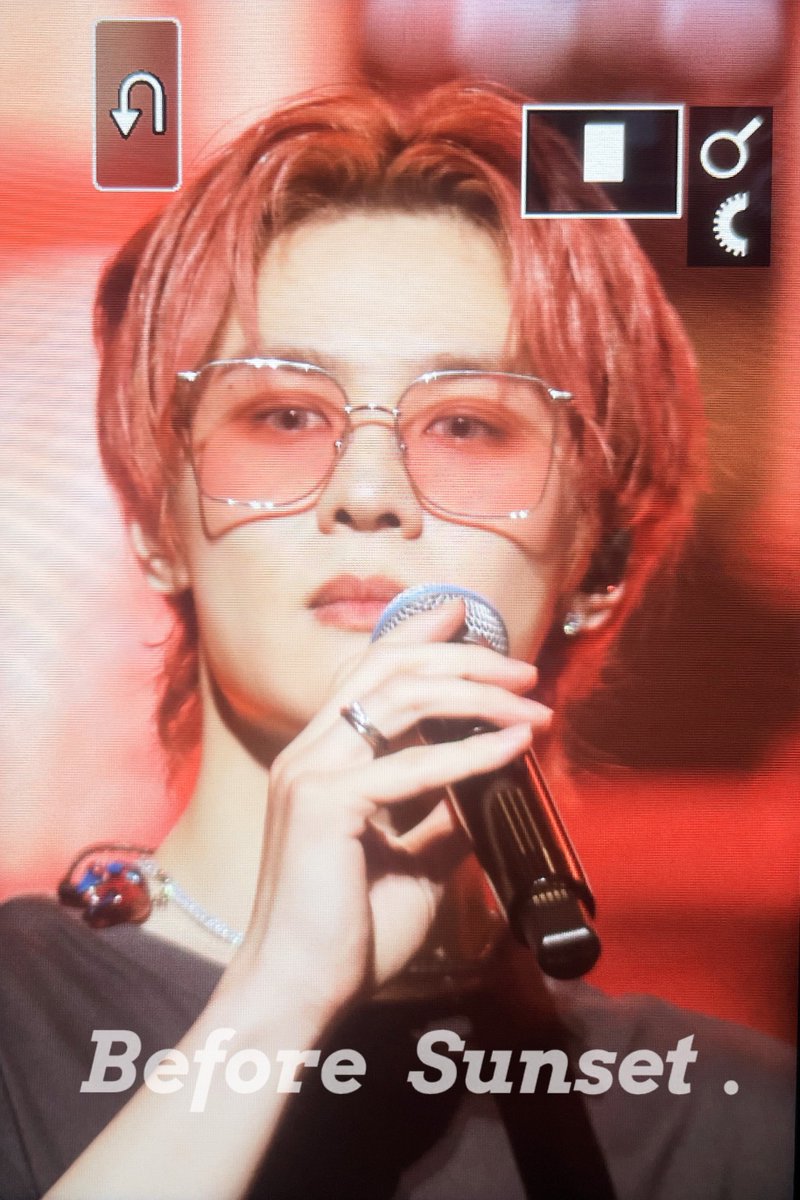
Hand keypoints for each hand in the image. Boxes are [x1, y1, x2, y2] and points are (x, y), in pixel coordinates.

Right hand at [237, 600, 551, 1018]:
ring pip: (400, 701)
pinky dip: (470, 752)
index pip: (366, 674)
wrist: (299, 991)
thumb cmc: (347, 933)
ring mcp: (310, 775)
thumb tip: (484, 791)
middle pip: (388, 672)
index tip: (462, 613)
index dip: (413, 636)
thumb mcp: (412, 863)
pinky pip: (411, 766)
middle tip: (522, 666)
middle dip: (461, 658)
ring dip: (477, 694)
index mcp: (320, 759)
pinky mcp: (324, 807)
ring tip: (531, 702)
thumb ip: (439, 819)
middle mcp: (309, 754)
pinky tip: (515, 744)